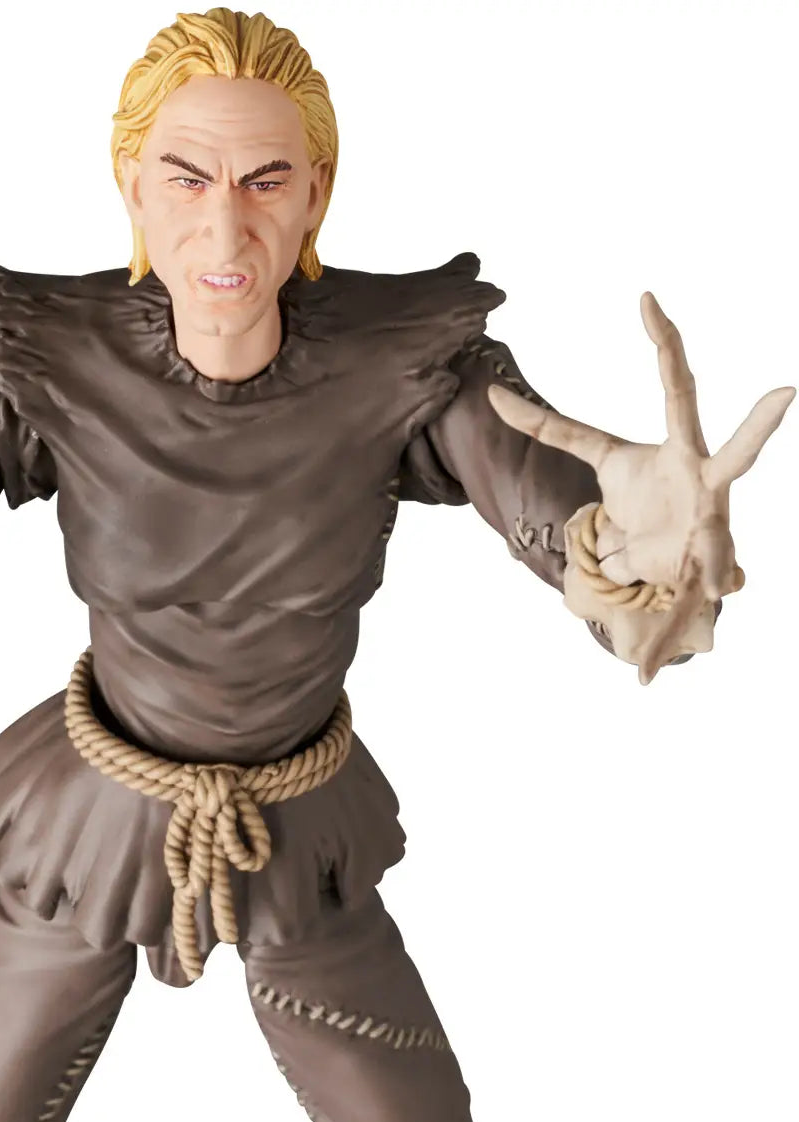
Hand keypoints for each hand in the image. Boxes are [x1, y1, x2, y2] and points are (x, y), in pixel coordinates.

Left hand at [487, 295, 793, 682]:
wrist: (672, 553)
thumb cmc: (648, 495)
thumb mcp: (603, 460)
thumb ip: (554, 429)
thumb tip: (496, 398)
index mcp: (681, 446)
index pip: (674, 386)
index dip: (665, 343)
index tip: (650, 301)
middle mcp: (708, 483)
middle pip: (736, 450)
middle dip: (759, 427)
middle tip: (785, 393)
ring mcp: (713, 530)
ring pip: (723, 549)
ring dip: (722, 563)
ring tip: (727, 581)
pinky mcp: (701, 577)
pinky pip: (679, 612)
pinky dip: (653, 647)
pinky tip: (643, 675)